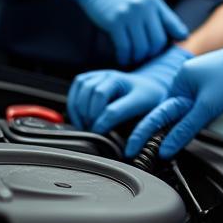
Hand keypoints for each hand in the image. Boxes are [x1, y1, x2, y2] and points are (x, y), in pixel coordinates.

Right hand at [66, 47, 189, 133]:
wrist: (147, 85)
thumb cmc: (147, 101)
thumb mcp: (148, 114)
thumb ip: (136, 129)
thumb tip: (125, 149)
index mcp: (134, 88)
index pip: (112, 109)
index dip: (102, 125)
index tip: (99, 135)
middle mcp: (115, 76)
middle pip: (95, 94)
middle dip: (91, 116)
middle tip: (93, 131)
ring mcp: (102, 74)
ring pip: (84, 88)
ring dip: (81, 109)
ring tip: (86, 124)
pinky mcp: (93, 75)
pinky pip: (78, 85)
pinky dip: (75, 101)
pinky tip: (80, 115)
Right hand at [67, 0, 187, 65]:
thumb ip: (162, 16)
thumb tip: (184, 37)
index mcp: (154, 2)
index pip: (173, 25)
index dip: (175, 40)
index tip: (169, 50)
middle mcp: (144, 7)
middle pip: (157, 41)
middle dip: (152, 53)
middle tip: (145, 56)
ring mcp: (129, 14)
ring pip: (141, 47)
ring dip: (138, 57)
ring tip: (134, 58)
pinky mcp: (114, 22)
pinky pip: (124, 47)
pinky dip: (125, 57)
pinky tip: (123, 58)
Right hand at [125, 31, 222, 158]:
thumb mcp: (207, 108)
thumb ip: (185, 128)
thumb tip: (167, 146)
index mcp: (179, 80)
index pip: (161, 111)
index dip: (151, 131)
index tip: (137, 146)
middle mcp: (185, 77)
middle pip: (175, 111)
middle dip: (183, 122)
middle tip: (192, 126)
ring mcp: (197, 78)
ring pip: (189, 108)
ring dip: (196, 116)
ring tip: (213, 111)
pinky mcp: (209, 81)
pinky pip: (199, 101)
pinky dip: (204, 109)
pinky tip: (216, 107)